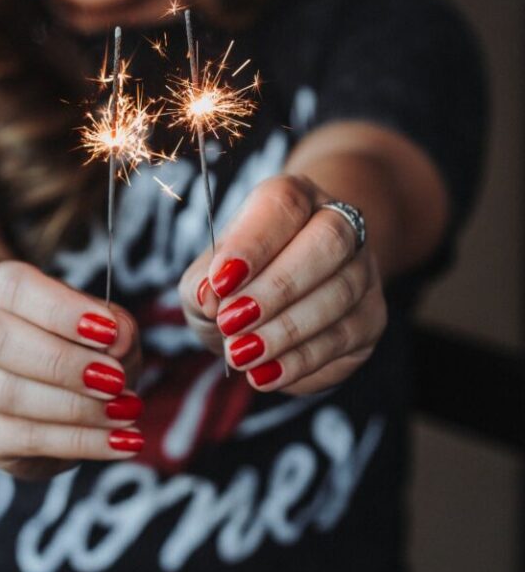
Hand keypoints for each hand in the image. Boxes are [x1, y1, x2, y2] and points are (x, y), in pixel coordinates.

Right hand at [0, 261, 142, 478]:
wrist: (38, 387)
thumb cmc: (75, 341)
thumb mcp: (102, 323)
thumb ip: (115, 325)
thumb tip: (120, 339)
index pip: (13, 287)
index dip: (60, 310)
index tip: (109, 331)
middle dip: (61, 361)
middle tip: (114, 378)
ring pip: (6, 393)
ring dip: (76, 406)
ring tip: (126, 411)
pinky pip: (25, 439)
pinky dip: (80, 440)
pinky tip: (120, 441)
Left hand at [179, 174, 385, 394]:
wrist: (281, 298)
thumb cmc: (237, 279)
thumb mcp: (207, 275)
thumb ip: (201, 282)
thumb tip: (209, 297)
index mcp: (294, 197)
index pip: (283, 204)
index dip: (252, 242)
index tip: (220, 281)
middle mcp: (338, 224)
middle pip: (328, 242)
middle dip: (278, 287)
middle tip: (231, 322)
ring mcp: (362, 272)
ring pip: (340, 294)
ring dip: (287, 330)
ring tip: (242, 354)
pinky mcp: (371, 320)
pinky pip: (345, 341)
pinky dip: (301, 362)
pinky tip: (266, 374)